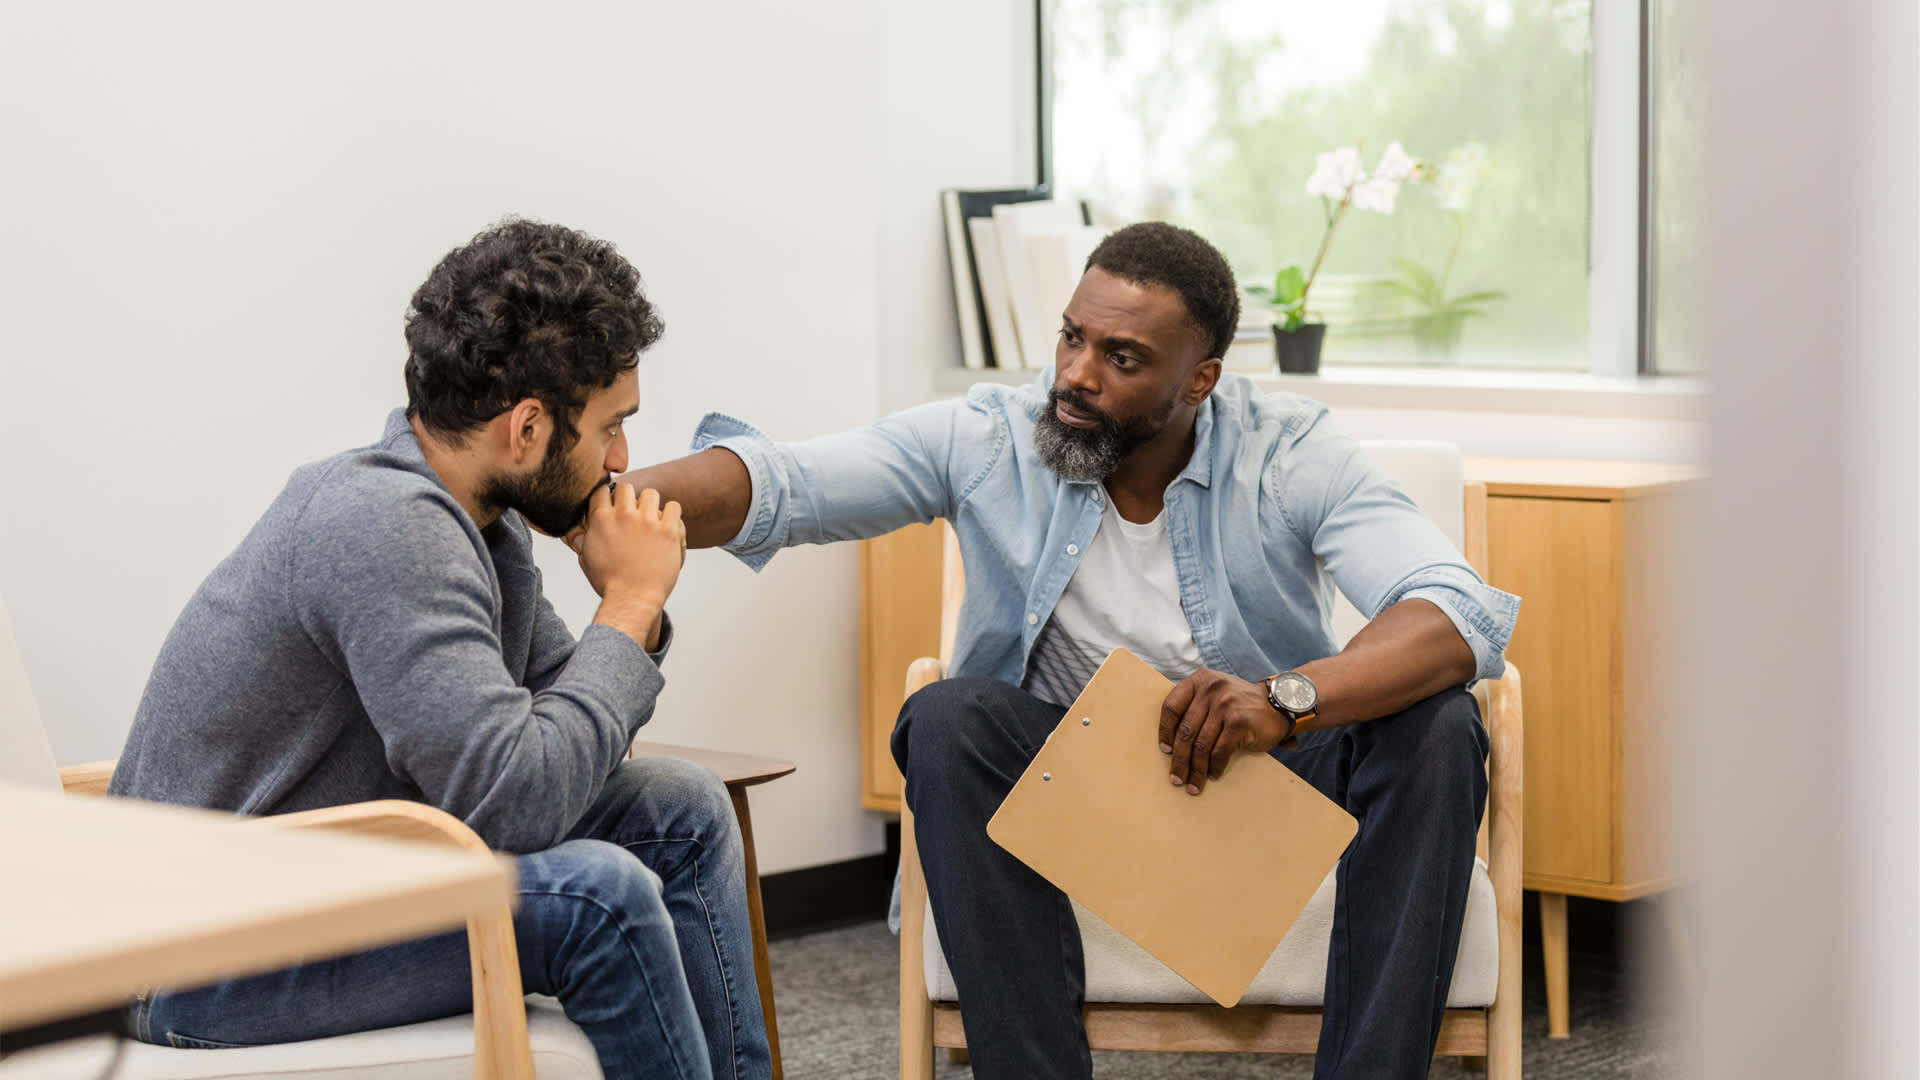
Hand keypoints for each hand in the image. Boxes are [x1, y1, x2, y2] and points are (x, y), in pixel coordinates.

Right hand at [570, 483, 685, 608]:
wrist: (633, 600)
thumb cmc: (610, 584)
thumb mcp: (587, 558)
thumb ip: (584, 538)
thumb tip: (580, 529)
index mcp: (601, 520)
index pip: (602, 490)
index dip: (608, 498)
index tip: (613, 507)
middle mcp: (624, 516)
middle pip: (626, 488)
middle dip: (628, 499)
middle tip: (632, 515)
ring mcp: (647, 522)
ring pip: (651, 494)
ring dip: (650, 505)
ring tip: (650, 521)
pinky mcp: (668, 531)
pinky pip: (674, 507)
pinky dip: (672, 515)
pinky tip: (667, 527)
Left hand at [1158, 669, 1292, 794]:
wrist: (1279, 703)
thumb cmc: (1240, 702)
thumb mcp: (1215, 691)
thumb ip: (1194, 705)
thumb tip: (1171, 742)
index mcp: (1200, 680)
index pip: (1171, 706)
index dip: (1164, 731)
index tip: (1165, 750)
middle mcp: (1211, 690)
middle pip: (1185, 731)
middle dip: (1179, 759)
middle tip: (1176, 777)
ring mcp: (1226, 706)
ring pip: (1201, 745)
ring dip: (1195, 769)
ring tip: (1193, 784)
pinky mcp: (1239, 723)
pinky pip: (1219, 751)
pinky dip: (1214, 767)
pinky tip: (1213, 775)